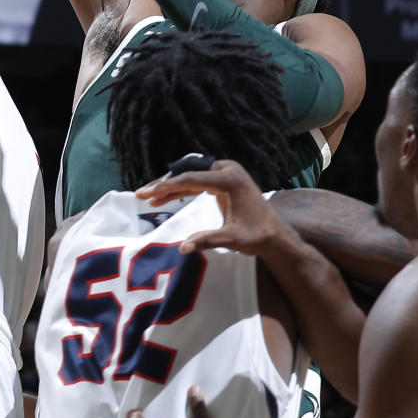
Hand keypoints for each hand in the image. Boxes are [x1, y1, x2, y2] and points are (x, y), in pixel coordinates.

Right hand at [137, 159, 284, 256]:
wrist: (275, 234)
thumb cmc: (257, 236)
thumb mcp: (232, 239)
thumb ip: (207, 240)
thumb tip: (183, 248)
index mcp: (230, 179)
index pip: (191, 179)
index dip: (166, 187)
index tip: (147, 193)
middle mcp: (227, 170)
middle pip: (188, 172)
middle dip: (164, 184)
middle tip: (142, 193)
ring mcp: (226, 172)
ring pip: (190, 175)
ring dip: (170, 186)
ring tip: (148, 197)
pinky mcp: (223, 179)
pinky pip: (197, 181)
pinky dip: (181, 189)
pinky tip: (164, 198)